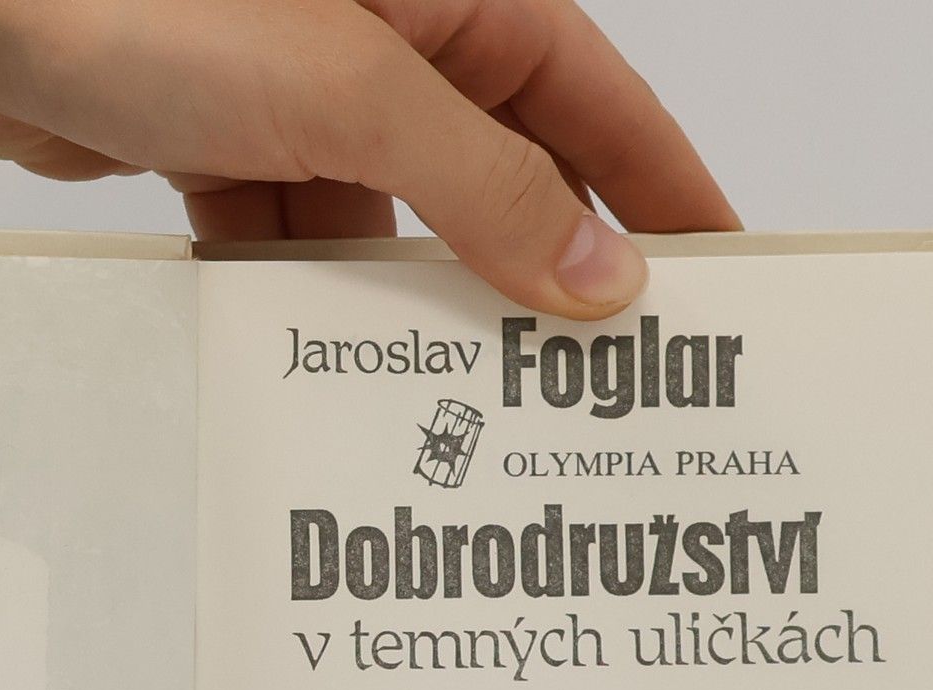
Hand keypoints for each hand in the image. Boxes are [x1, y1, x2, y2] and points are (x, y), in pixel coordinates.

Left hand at [0, 0, 736, 316]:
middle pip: (491, 175)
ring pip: (387, 226)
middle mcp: (381, 38)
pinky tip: (319, 368)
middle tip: (584, 385)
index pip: (589, 99)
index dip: (657, 189)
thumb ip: (483, 185)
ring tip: (449, 408)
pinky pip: (291, 243)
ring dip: (405, 310)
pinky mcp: (215, 144)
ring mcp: (293, 94)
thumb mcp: (350, 89)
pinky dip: (302, 303)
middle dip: (528, 276)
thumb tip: (599, 272)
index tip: (717, 275)